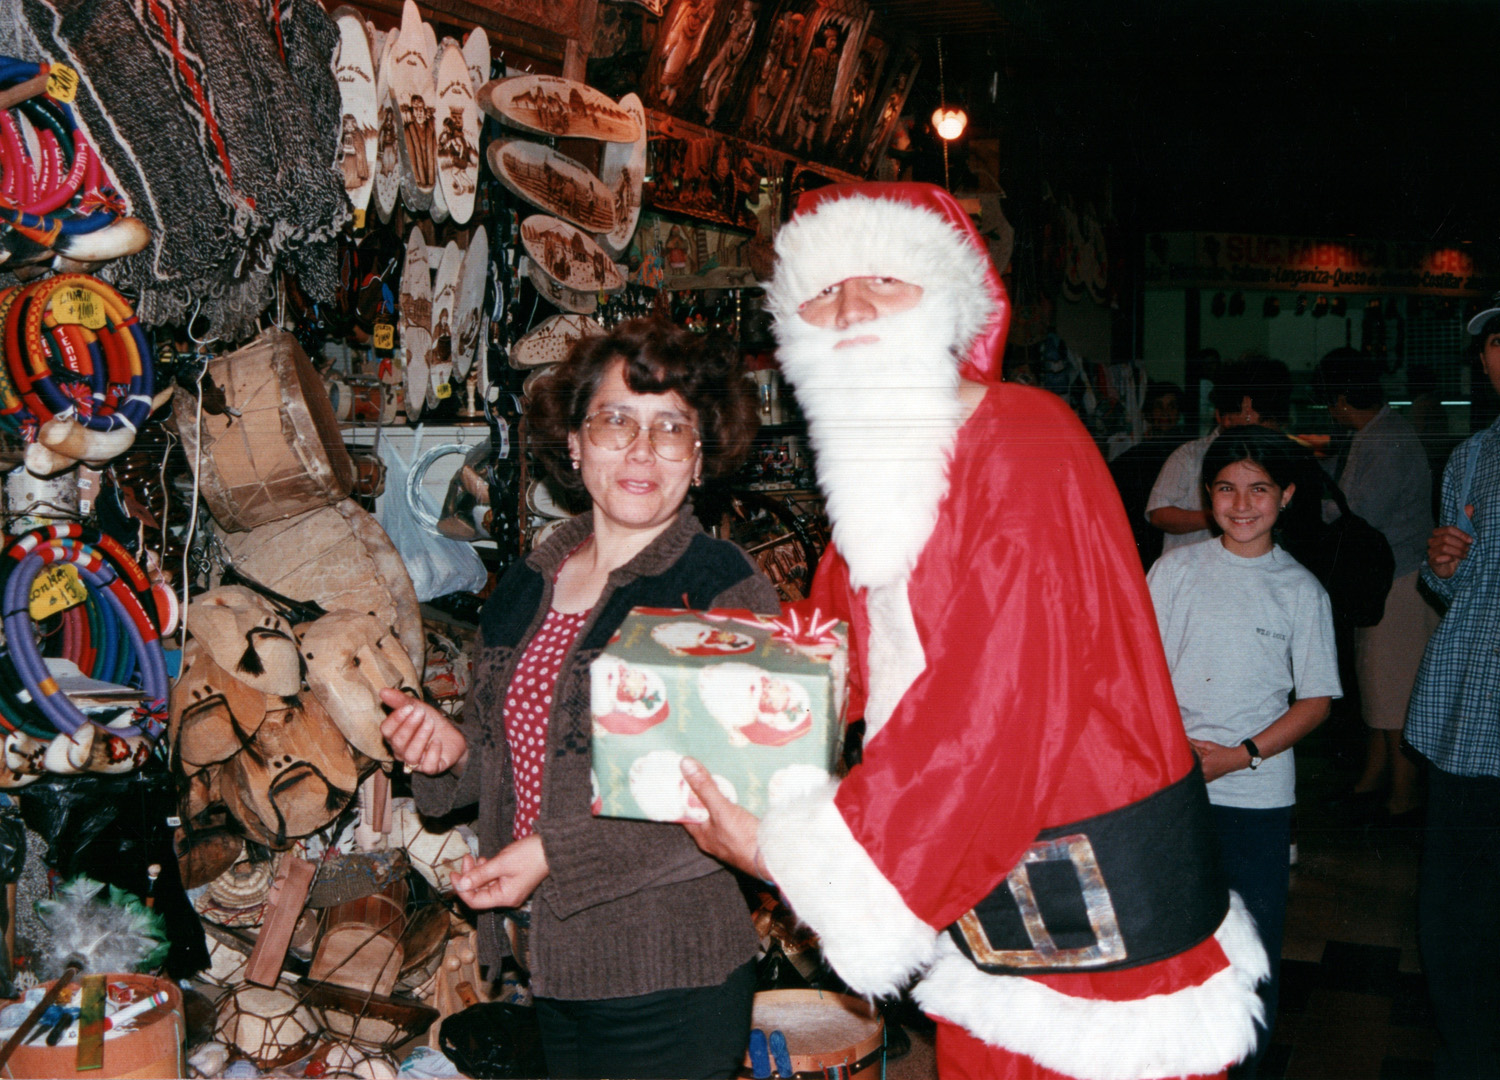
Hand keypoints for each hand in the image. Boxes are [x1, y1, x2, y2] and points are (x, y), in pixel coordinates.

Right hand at [379, 688, 468, 774]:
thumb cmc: (430, 722)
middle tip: (422, 713)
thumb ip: (400, 700)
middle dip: (410, 725)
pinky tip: (438, 742)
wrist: (453, 736)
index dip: (396, 719)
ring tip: (430, 724)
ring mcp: (415, 762)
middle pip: (397, 741)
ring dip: (421, 737)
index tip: (409, 707)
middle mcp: (401, 751)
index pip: (386, 730)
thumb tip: (383, 691)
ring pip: (410, 755)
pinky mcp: (430, 769)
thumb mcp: (417, 708)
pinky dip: (434, 752)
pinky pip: (427, 766)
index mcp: (394, 736)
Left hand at [453, 834, 548, 909]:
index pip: (475, 901)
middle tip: (466, 859)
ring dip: (477, 873)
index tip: (453, 874)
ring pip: (486, 886)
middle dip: (469, 877)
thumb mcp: (501, 863)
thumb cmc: (529, 855)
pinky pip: (494, 881)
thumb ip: (480, 875)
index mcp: (505, 897)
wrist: (552, 849)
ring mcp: (511, 891)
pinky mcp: (513, 882)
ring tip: (475, 857)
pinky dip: (486, 872)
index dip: (461, 889)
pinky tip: (485, 861)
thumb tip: (462, 884)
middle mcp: (507, 898)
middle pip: (479, 893)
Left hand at [680, 757, 766, 878]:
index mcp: (700, 834)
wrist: (771, 857)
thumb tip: (685, 764)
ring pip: (720, 813)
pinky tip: (742, 794)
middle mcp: (712, 837)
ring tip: (723, 778)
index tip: (682, 775)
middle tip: (704, 771)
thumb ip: (704, 788)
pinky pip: (735, 816)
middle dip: (704, 793)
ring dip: (721, 798)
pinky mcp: (744, 835)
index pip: (684, 811)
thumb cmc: (741, 838)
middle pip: (703, 811)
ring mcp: (729, 837)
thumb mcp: (720, 809)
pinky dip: (736, 804)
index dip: (682, 794)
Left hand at [1189, 738, 1249, 782]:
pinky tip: (1200, 764)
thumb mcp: (1209, 745)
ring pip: (1193, 771)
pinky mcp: (1208, 780)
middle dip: (1188, 758)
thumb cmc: (1222, 752)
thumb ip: (1196, 742)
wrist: (1235, 760)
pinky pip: (1198, 775)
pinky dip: (1197, 770)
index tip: (1183, 747)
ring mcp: (1206, 778)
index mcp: (1204, 763)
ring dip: (1192, 765)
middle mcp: (1204, 772)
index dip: (1186, 751)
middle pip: (1190, 765)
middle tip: (1189, 753)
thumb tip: (1186, 738)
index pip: (1190, 757)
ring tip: (1197, 758)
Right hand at [1428, 513, 1474, 578]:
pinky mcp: (1431, 562)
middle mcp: (1432, 541)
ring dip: (1457, 552)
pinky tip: (1453, 560)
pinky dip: (1448, 559)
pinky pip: (1438, 558)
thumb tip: (1470, 506)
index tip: (1470, 540)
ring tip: (1464, 555)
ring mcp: (1431, 551)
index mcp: (1439, 533)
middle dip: (1460, 544)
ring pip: (1443, 548)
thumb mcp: (1461, 536)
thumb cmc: (1455, 550)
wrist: (1449, 567)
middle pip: (1446, 538)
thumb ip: (1465, 521)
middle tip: (1467, 549)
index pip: (1448, 529)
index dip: (1461, 534)